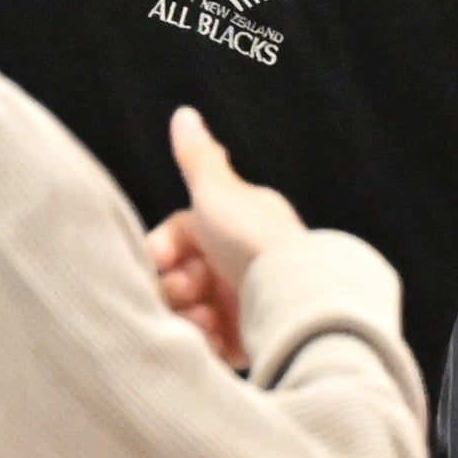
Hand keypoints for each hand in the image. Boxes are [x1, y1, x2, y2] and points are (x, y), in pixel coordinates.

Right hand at [141, 106, 306, 368]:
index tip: (161, 259)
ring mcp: (243, 304)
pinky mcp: (249, 341)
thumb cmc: (254, 241)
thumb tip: (184, 113)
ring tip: (205, 318)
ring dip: (187, 314)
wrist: (296, 298)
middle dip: (175, 284)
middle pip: (180, 276)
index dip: (163, 248)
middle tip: (190, 290)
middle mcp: (238, 264)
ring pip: (189, 311)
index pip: (180, 235)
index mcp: (235, 226)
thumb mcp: (218, 193)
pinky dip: (205, 341)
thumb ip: (197, 158)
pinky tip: (214, 337)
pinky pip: (210, 345)